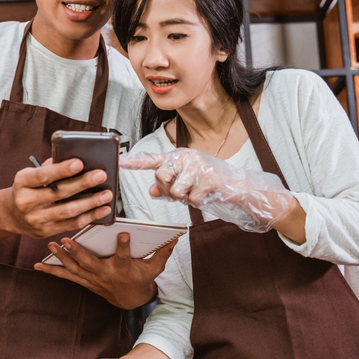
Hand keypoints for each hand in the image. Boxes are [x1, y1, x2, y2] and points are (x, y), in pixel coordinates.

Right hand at [6, 158, 112, 238]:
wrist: (11, 214)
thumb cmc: (27, 189)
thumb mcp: (30, 175)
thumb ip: (50, 167)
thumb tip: (76, 160)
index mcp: (22, 182)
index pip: (42, 175)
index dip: (61, 170)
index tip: (79, 163)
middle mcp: (26, 202)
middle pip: (58, 193)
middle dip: (82, 184)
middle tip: (100, 175)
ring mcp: (36, 219)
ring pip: (67, 211)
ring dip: (90, 203)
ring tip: (106, 195)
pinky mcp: (46, 231)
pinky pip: (70, 225)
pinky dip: (88, 217)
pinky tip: (101, 210)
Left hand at [34, 232, 175, 308]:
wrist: (130, 300)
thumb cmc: (141, 279)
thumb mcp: (155, 268)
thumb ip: (163, 252)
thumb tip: (176, 236)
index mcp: (124, 269)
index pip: (125, 256)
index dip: (125, 246)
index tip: (124, 234)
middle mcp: (105, 274)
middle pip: (90, 262)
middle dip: (78, 251)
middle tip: (67, 239)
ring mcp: (92, 279)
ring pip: (75, 268)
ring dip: (62, 257)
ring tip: (51, 244)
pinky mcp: (84, 281)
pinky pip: (66, 276)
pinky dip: (52, 270)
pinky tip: (38, 265)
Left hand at [121, 149, 294, 232]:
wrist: (237, 187)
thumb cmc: (209, 184)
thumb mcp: (186, 185)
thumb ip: (168, 188)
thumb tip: (152, 190)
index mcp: (178, 157)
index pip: (153, 160)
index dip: (135, 162)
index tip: (120, 161)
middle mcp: (186, 156)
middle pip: (161, 176)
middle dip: (169, 190)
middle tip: (183, 191)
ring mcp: (199, 165)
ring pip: (176, 191)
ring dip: (186, 198)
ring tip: (198, 192)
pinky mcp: (209, 177)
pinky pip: (193, 199)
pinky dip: (199, 202)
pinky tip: (208, 194)